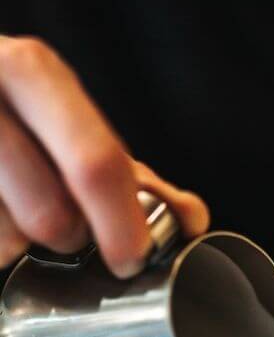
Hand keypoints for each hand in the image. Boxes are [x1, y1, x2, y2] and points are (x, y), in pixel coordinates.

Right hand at [0, 35, 208, 276]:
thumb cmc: (16, 119)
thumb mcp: (72, 128)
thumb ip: (132, 174)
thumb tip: (191, 218)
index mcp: (34, 76)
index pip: (97, 166)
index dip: (122, 227)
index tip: (131, 259)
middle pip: (51, 217)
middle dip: (70, 238)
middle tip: (67, 228)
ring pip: (10, 239)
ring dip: (22, 242)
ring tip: (17, 208)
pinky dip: (0, 244)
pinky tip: (0, 213)